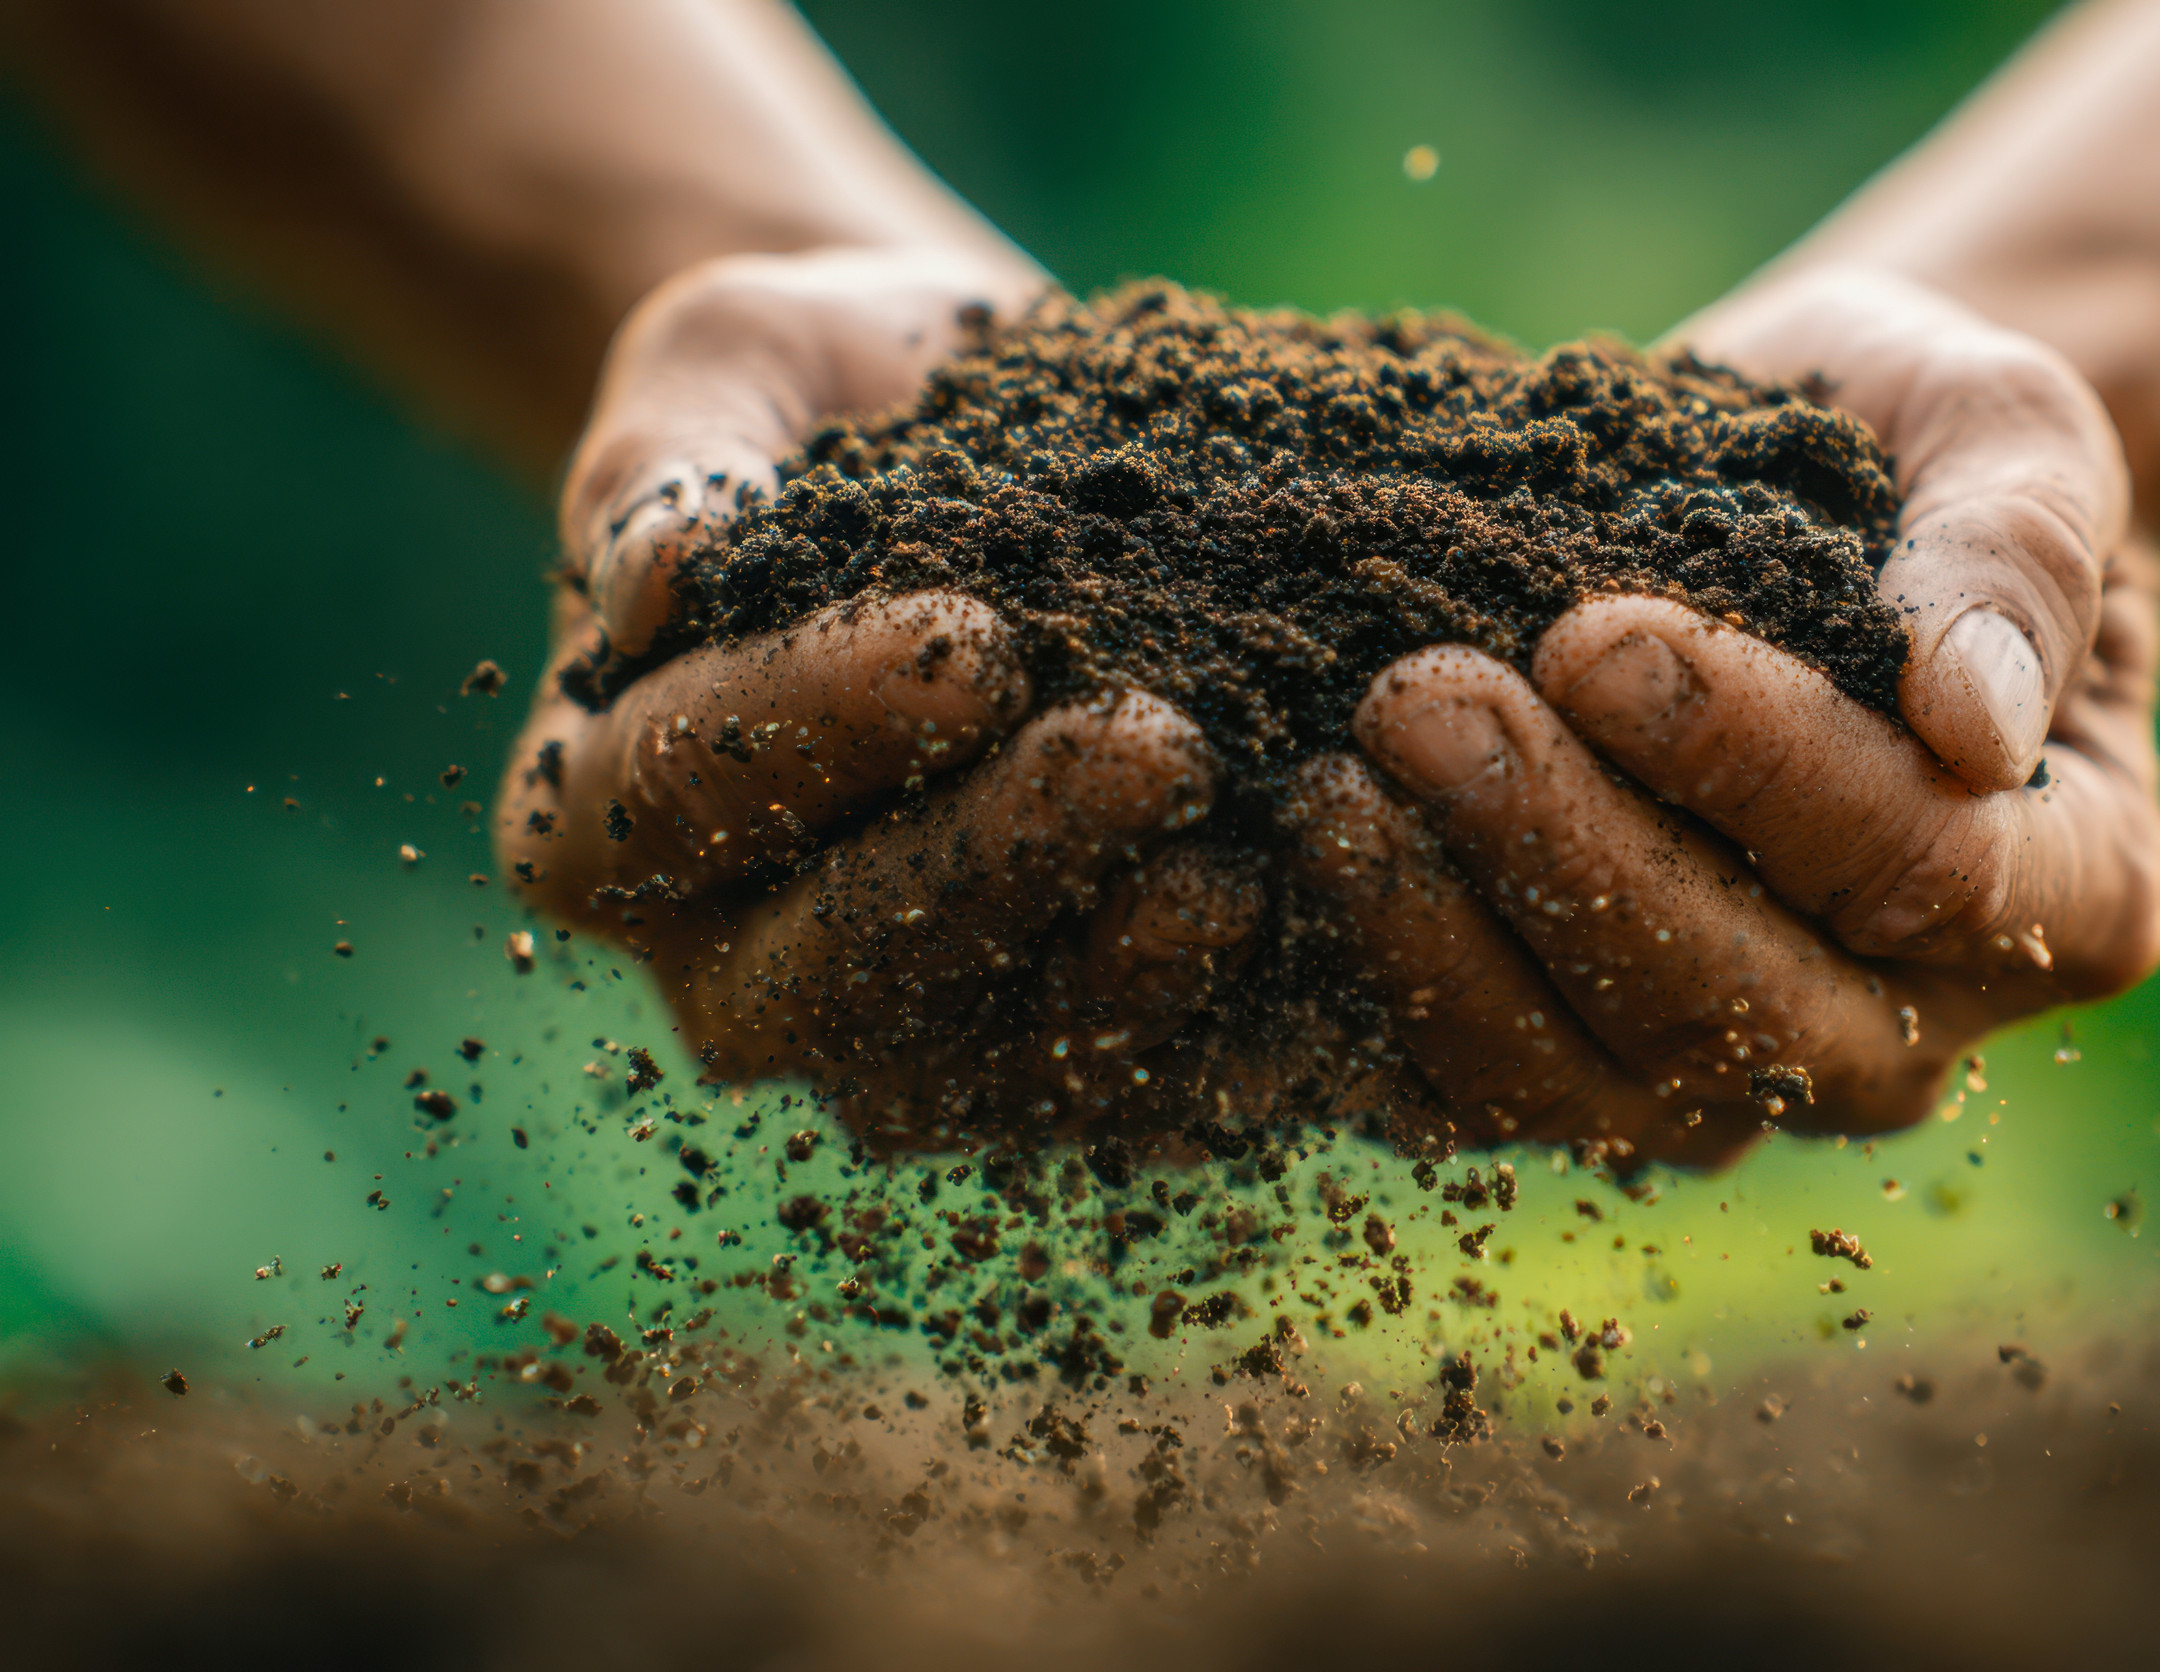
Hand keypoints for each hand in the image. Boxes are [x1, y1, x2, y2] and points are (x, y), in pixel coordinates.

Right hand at [499, 248, 1262, 1135]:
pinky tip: (1336, 943)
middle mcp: (731, 961)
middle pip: (836, 975)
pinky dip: (1233, 1038)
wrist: (968, 456)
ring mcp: (896, 1035)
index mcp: (600, 814)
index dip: (826, 730)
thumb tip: (652, 574)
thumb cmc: (826, 397)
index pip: (687, 796)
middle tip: (1156, 748)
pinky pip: (1136, 1089)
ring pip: (989, 1069)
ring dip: (1122, 983)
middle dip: (999, 867)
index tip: (976, 644)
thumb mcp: (727, 363)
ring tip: (1247, 868)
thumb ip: (670, 458)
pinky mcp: (1054, 1052)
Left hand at [1288, 267, 2159, 1165]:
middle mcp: (1904, 1032)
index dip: (1754, 768)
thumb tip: (1971, 718)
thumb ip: (2019, 554)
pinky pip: (1460, 1084)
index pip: (1922, 875)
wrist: (1789, 504)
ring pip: (1579, 1084)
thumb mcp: (2011, 434)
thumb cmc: (1915, 454)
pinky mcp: (1575, 1066)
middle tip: (1416, 703)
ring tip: (1329, 784)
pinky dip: (1365, 995)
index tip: (1594, 637)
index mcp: (2071, 896)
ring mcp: (1730, 1079)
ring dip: (1440, 941)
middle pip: (1735, 1012)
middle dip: (1563, 855)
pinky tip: (1283, 874)